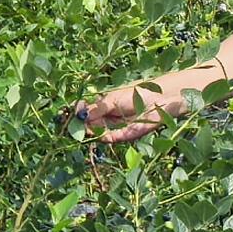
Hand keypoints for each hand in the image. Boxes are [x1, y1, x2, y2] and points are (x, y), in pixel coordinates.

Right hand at [76, 77, 190, 148]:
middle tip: (77, 124)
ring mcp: (116, 126)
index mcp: (104, 103)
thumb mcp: (112, 100)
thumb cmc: (137, 93)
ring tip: (87, 129)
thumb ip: (95, 109)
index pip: (86, 110)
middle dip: (83, 124)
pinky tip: (101, 135)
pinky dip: (106, 137)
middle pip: (90, 122)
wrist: (160, 99)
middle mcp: (109, 116)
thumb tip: (78, 115)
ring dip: (92, 132)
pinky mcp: (125, 135)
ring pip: (99, 131)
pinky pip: (112, 138)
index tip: (73, 112)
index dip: (79, 112)